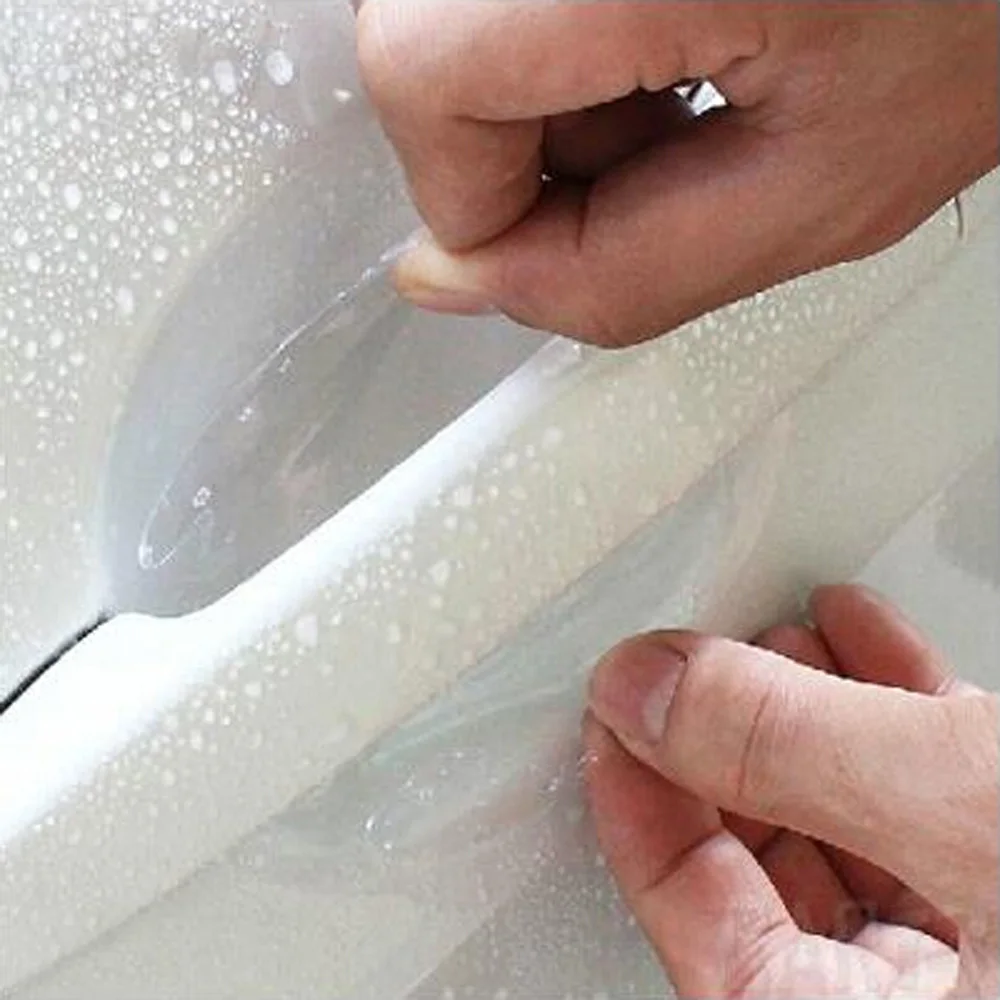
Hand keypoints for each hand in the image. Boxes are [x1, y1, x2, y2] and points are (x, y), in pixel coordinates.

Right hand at [357, 1, 998, 345]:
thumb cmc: (988, 1)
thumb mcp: (818, 198)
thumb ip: (622, 272)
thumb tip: (462, 281)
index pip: (420, 68)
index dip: (471, 192)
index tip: (550, 228)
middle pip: (416, 31)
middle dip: (505, 139)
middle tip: (639, 141)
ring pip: (448, 7)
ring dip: (538, 84)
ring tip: (672, 79)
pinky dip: (558, 37)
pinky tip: (660, 32)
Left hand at [584, 585, 997, 997]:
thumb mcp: (961, 806)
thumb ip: (793, 748)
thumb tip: (650, 692)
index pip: (705, 936)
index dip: (641, 813)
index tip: (614, 716)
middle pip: (775, 880)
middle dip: (731, 748)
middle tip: (694, 670)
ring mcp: (988, 958)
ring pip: (854, 834)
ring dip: (810, 718)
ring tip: (780, 640)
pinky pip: (933, 809)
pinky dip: (894, 714)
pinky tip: (866, 640)